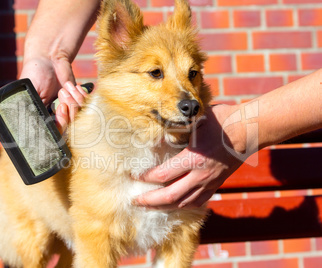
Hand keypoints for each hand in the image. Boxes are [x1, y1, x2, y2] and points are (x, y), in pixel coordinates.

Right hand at [20, 57, 86, 133]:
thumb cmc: (36, 74)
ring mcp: (70, 110)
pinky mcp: (80, 101)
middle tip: (63, 93)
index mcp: (43, 118)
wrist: (49, 59)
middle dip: (70, 109)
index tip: (62, 108)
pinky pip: (87, 106)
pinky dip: (82, 96)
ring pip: (80, 116)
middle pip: (71, 126)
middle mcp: (57, 117)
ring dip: (75, 100)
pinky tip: (74, 87)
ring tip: (66, 87)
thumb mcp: (32, 92)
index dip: (61, 123)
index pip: (55, 131)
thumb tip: (40, 125)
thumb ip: (35, 109)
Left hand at [134, 104, 248, 209]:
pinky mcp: (217, 184)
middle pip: (170, 196)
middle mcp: (201, 175)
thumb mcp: (195, 121)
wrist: (250, 129)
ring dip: (164, 207)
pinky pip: (197, 201)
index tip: (134, 177)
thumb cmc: (222, 120)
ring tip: (150, 206)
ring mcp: (210, 182)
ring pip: (183, 203)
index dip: (146, 178)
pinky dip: (182, 205)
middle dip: (150, 201)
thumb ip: (175, 130)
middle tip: (135, 201)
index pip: (163, 174)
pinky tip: (173, 205)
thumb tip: (155, 137)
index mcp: (193, 158)